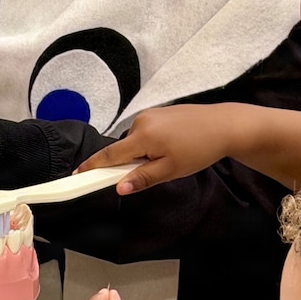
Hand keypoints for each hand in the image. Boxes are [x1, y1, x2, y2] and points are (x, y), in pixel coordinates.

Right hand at [76, 104, 239, 193]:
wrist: (224, 125)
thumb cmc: (199, 149)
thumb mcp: (171, 170)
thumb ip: (143, 178)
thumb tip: (119, 188)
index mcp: (142, 136)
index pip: (109, 154)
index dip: (92, 166)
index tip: (76, 175)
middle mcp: (141, 121)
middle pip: (123, 148)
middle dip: (131, 163)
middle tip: (157, 171)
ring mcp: (151, 114)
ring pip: (136, 141)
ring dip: (144, 153)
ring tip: (172, 157)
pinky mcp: (160, 111)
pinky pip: (146, 132)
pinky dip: (152, 143)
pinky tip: (174, 146)